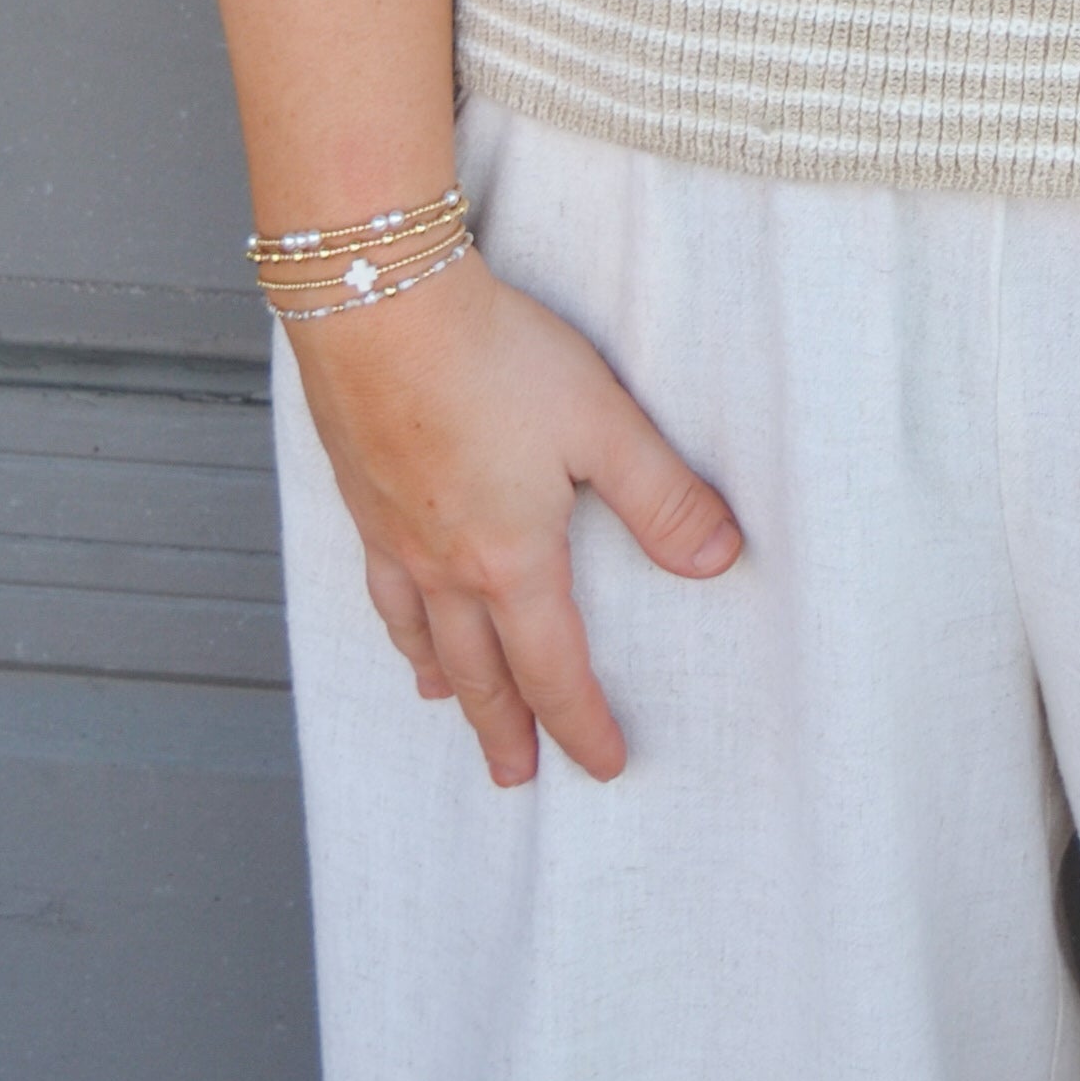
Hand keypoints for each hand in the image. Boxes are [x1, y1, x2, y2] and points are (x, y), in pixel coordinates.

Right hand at [290, 253, 740, 788]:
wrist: (377, 305)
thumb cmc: (489, 354)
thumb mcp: (601, 422)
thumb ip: (661, 496)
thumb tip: (717, 561)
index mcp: (510, 559)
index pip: (553, 668)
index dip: (581, 724)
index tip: (602, 763)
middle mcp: (446, 565)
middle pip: (481, 673)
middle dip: (506, 728)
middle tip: (518, 775)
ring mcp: (395, 535)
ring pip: (422, 638)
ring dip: (448, 685)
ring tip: (451, 707)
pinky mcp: (361, 497)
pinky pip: (380, 589)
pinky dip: (397, 626)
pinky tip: (400, 616)